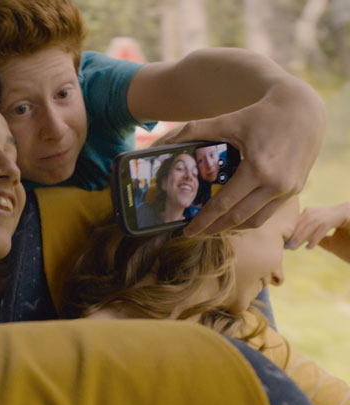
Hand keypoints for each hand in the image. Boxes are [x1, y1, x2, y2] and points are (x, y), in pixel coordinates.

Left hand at [167, 79, 325, 234]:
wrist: (302, 109)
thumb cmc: (261, 114)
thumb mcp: (226, 121)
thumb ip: (193, 131)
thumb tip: (165, 143)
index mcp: (257, 170)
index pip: (223, 204)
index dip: (204, 220)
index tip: (187, 231)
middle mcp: (276, 184)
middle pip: (238, 218)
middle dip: (214, 229)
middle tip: (195, 233)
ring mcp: (288, 189)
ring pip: (256, 220)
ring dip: (232, 227)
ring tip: (213, 227)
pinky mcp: (296, 188)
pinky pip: (269, 212)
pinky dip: (250, 218)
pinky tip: (234, 216)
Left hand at [287, 203, 349, 262]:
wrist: (348, 211)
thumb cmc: (331, 219)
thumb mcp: (318, 222)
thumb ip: (309, 229)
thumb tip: (299, 241)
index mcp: (307, 211)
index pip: (295, 223)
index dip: (289, 233)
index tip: (282, 241)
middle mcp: (312, 212)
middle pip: (299, 226)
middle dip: (292, 237)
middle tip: (285, 247)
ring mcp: (321, 216)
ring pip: (307, 229)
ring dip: (299, 240)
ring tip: (293, 248)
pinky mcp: (330, 221)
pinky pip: (320, 232)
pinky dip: (313, 240)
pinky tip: (308, 248)